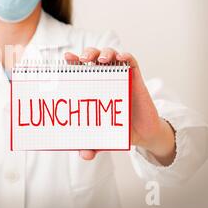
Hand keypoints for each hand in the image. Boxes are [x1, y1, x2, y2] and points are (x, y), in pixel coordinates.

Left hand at [65, 48, 175, 164]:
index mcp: (91, 88)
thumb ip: (92, 145)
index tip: (65, 58)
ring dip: (105, 52)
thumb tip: (85, 155)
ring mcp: (120, 76)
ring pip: (111, 55)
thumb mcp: (102, 138)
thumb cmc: (117, 129)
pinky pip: (131, 61)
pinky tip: (121, 58)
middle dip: (87, 53)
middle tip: (82, 59)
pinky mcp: (136, 78)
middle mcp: (104, 78)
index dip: (71, 62)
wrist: (142, 134)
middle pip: (93, 57)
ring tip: (101, 60)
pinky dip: (126, 56)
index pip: (79, 69)